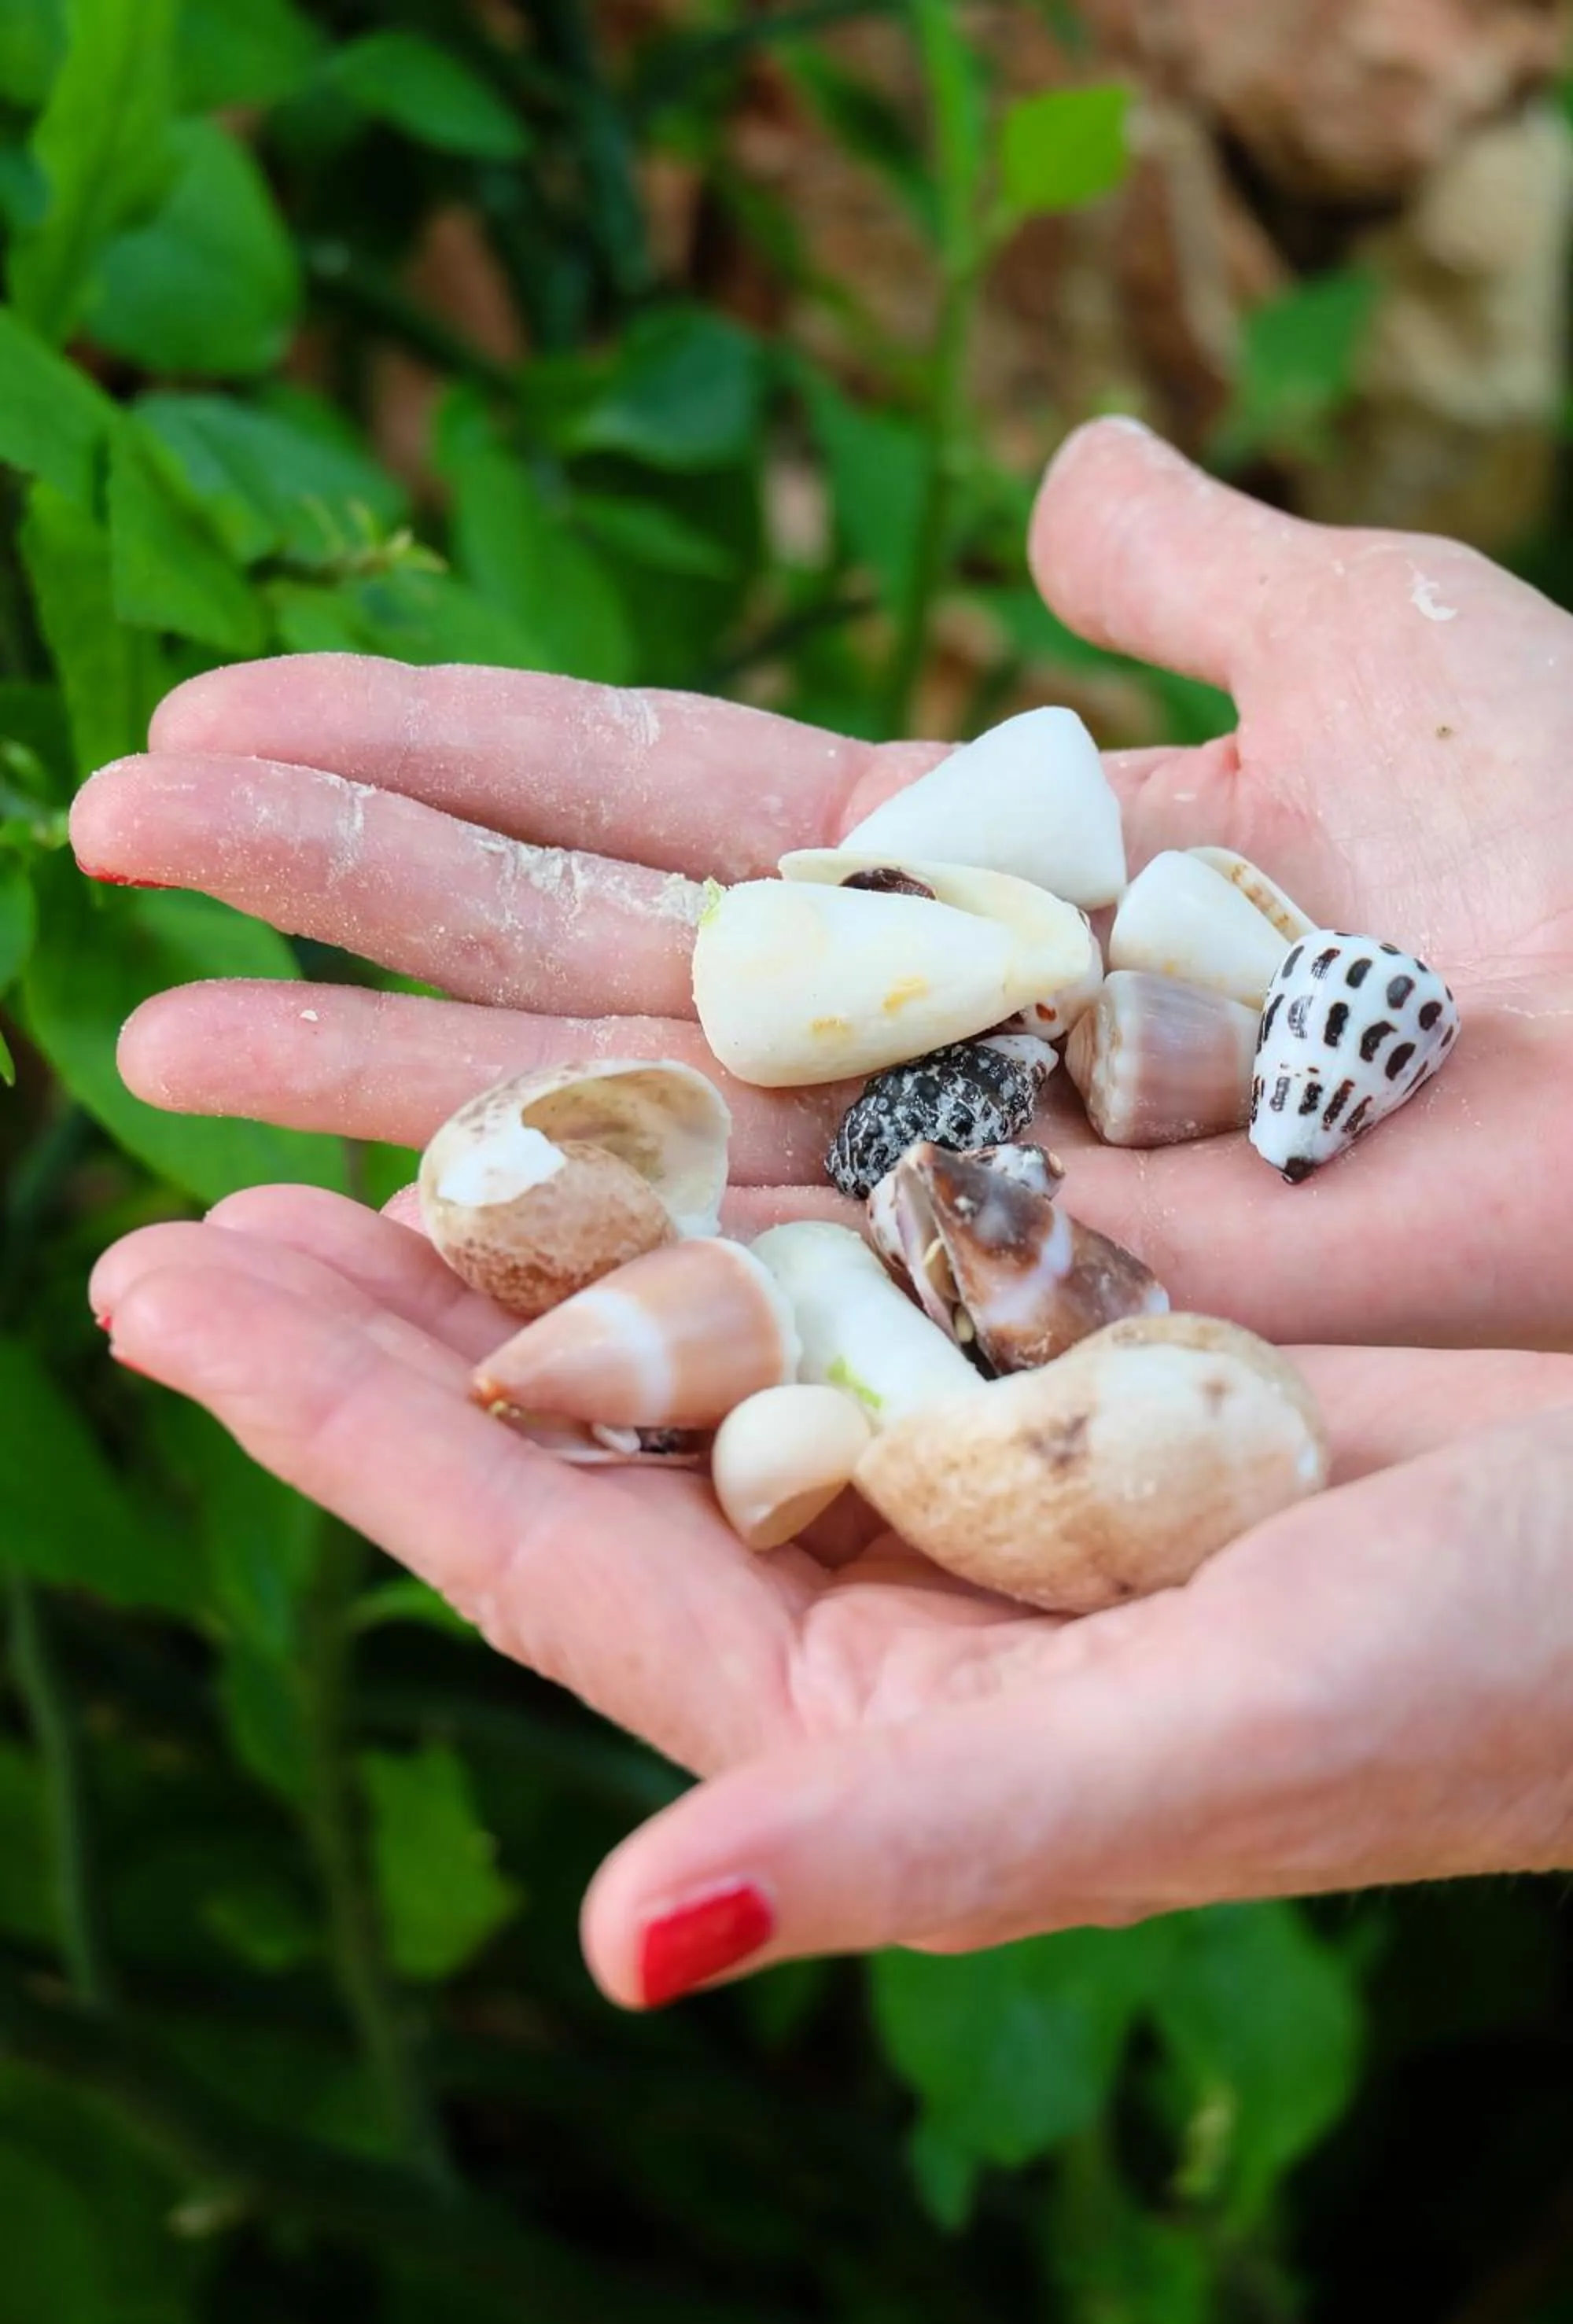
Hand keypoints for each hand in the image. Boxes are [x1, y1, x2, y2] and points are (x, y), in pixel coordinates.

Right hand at [69, 418, 1572, 1345]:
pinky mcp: (975, 1304)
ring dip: (364, 1081)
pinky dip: (535, 1266)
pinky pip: (712, 1275)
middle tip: (94, 836)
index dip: (438, 744)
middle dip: (331, 887)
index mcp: (969, 857)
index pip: (641, 785)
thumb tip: (1059, 470)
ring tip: (144, 1056)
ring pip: (597, 1115)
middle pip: (563, 941)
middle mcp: (908, 1022)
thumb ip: (1189, 570)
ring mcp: (927, 1170)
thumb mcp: (1375, 650)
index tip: (242, 708)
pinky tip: (354, 1255)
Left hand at [90, 1191, 1572, 2003]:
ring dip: (532, 1228)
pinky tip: (631, 1092)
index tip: (167, 1285)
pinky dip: (727, 1174)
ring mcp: (982, 1464)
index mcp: (901, 1720)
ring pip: (697, 1328)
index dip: (352, 1430)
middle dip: (384, 1323)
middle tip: (190, 1197)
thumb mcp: (1233, 1745)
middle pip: (586, 1438)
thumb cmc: (1532, 1669)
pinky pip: (843, 1252)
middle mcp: (912, 1592)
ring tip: (352, 1123)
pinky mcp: (1073, 1355)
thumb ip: (935, 1844)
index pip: (560, 1567)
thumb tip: (634, 1944)